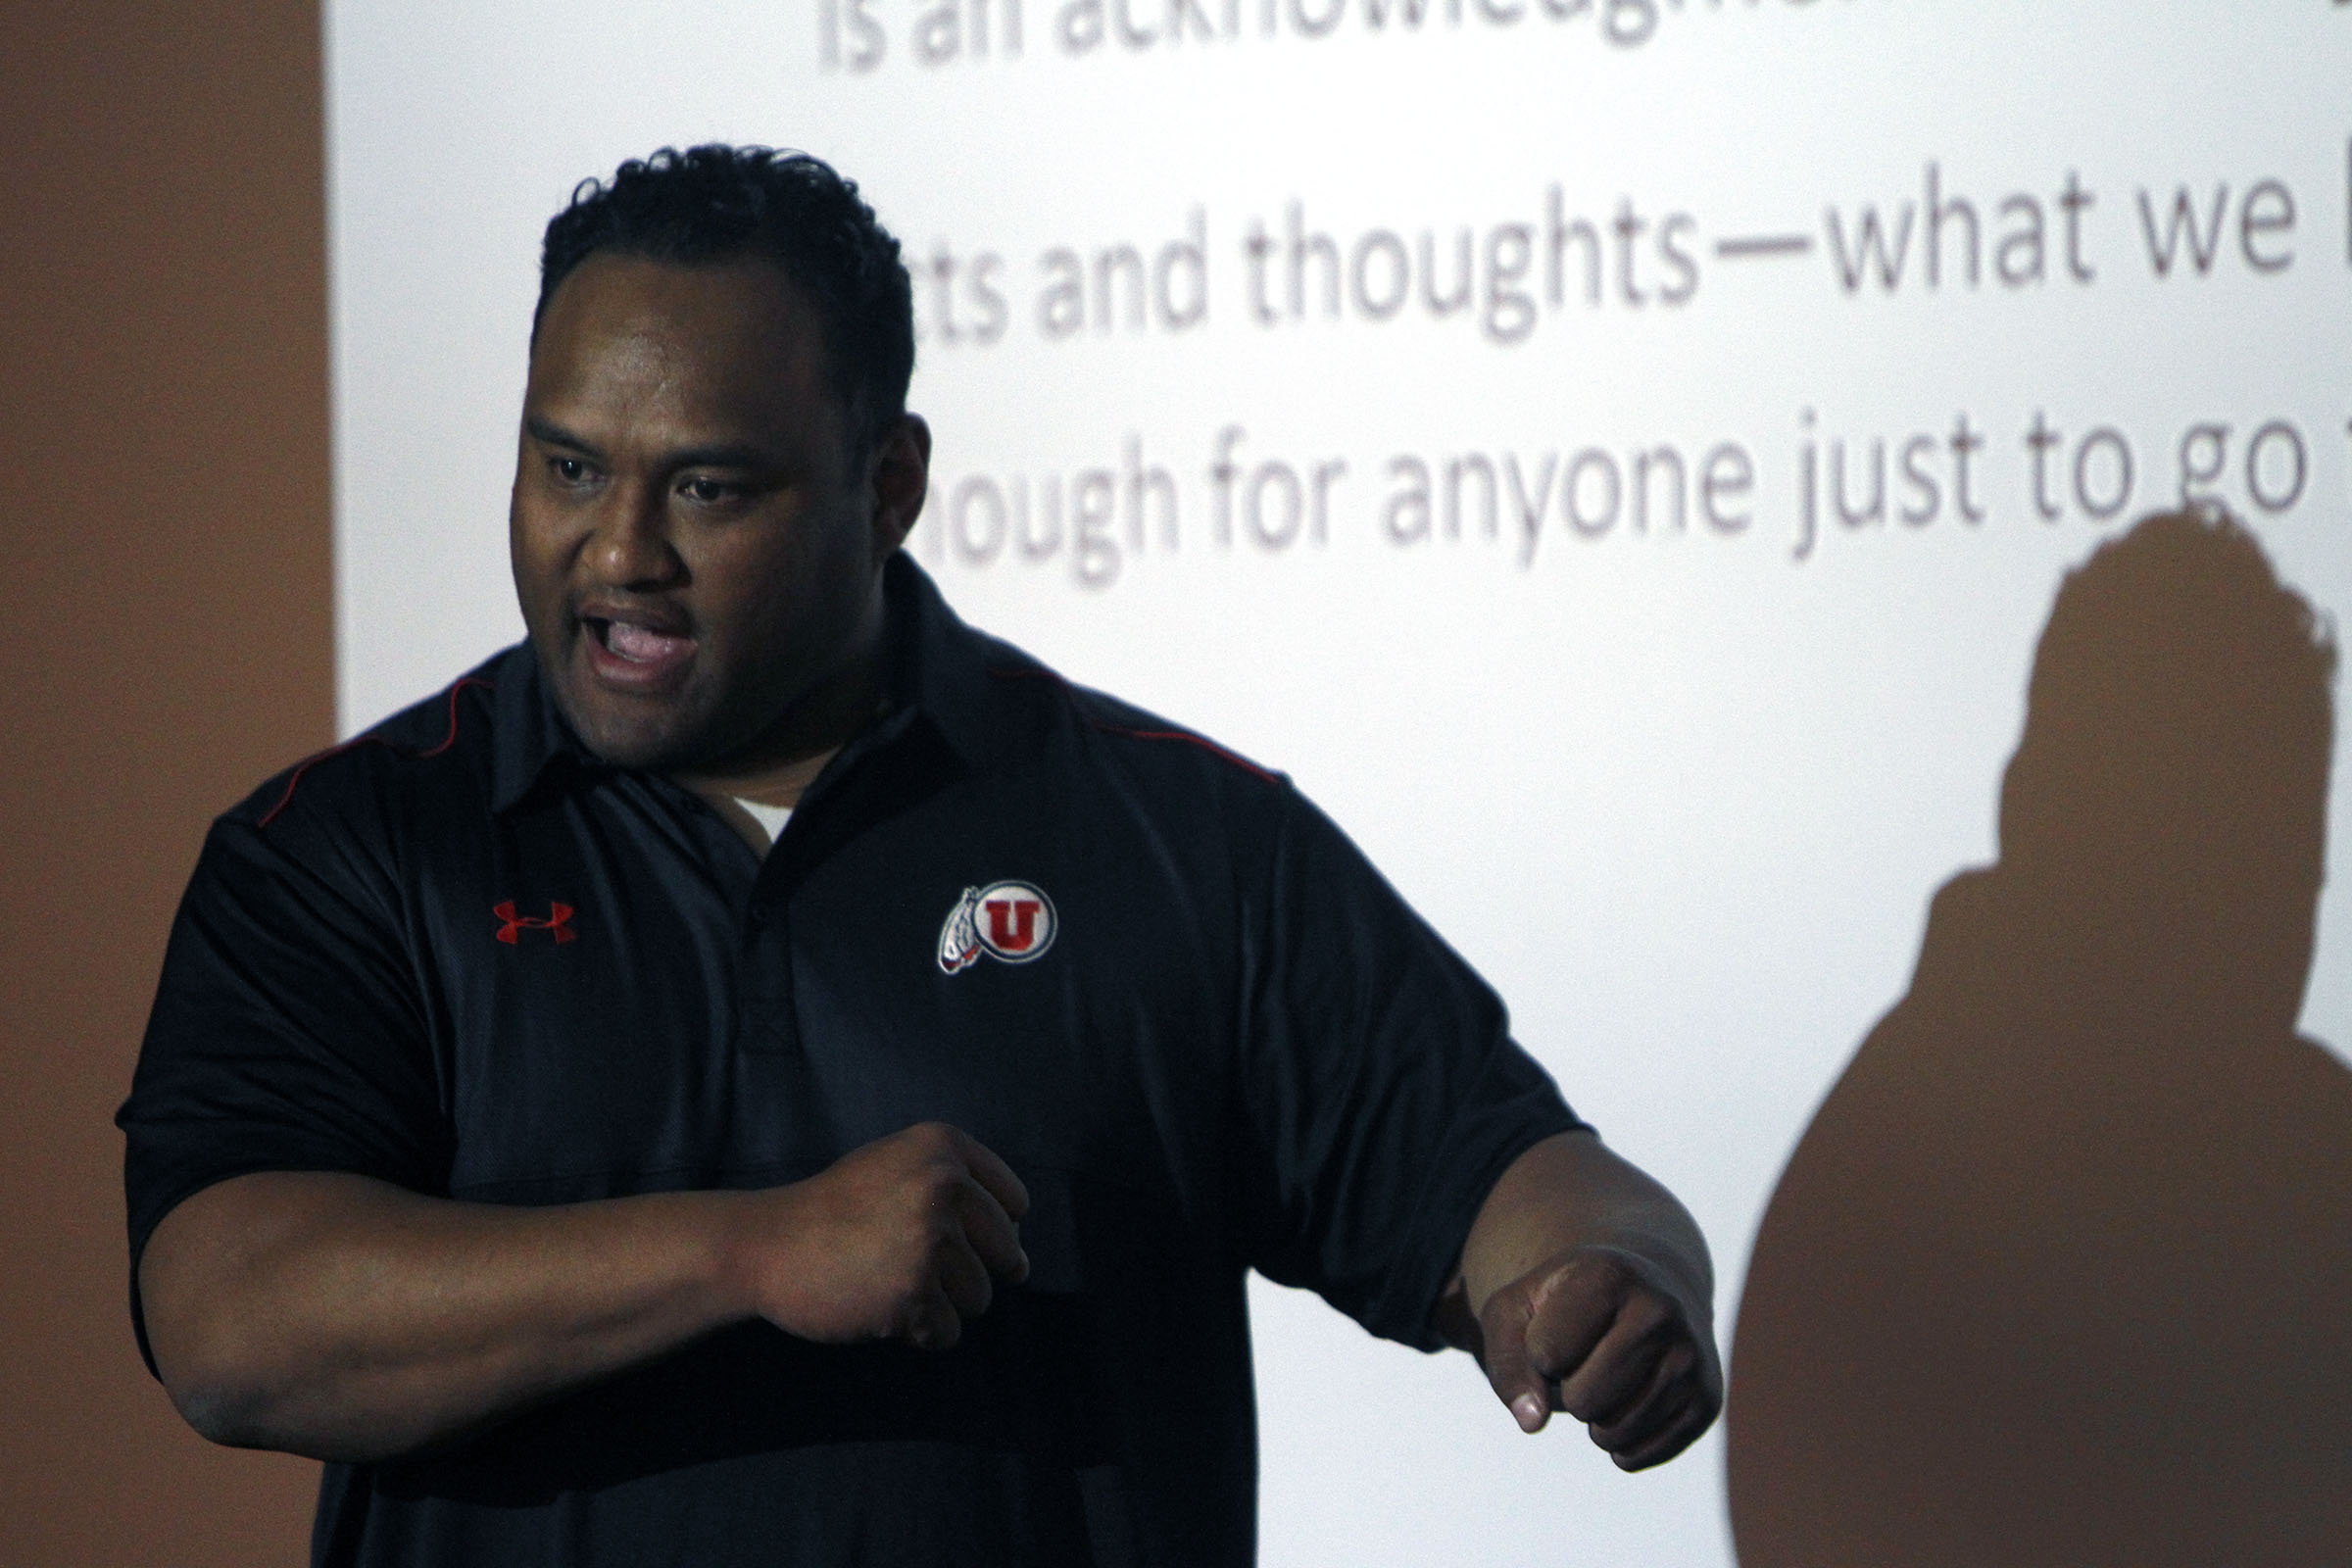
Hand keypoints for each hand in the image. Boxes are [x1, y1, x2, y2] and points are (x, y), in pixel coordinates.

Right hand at [740, 1122, 1029, 1350]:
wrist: (767, 1244)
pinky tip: (880, 1308)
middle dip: (969, 1272)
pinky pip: (948, 1331)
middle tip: (913, 1267)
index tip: (948, 1236)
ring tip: (891, 1283)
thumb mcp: (897, 1164)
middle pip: (1008, 1254)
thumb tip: (1022, 1250)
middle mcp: (945, 1186)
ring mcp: (930, 1240)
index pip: (1016, 1203)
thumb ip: (958, 1186)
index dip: (990, 1230)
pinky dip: (919, 1332)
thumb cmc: (835, 1210)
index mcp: (945, 1147)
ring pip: (981, 1298)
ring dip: (942, 1305)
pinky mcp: (913, 1293)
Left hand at [1475, 1244, 1721, 1469]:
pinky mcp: (1707, 1402)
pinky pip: (1635, 1456)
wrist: (1648, 1290)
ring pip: (1611, 1433)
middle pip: (1582, 1401)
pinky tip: (1629, 1400)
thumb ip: (1506, 1362)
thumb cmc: (1566, 1303)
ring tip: (1609, 1375)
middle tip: (1587, 1358)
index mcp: (1609, 1276)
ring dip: (1593, 1417)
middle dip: (1569, 1389)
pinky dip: (1617, 1442)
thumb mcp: (1517, 1311)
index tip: (1561, 1326)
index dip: (1540, 1353)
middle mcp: (1661, 1311)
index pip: (1546, 1356)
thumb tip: (1532, 1422)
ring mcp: (1691, 1358)